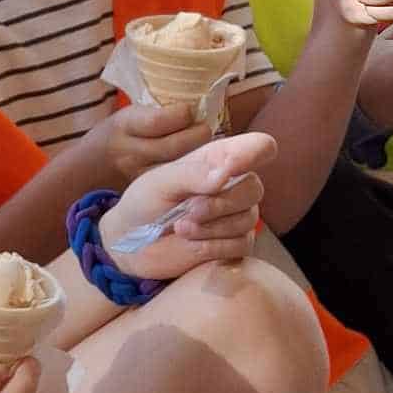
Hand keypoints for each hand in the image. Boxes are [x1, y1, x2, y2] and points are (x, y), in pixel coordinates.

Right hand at [82, 102, 215, 184]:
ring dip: (199, 154)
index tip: (189, 110)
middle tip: (205, 128)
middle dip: (198, 135)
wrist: (87, 170)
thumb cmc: (114, 136)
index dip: (182, 114)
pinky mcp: (147, 191)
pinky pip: (176, 181)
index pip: (159, 121)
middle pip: (174, 146)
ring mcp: (139, 176)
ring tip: (203, 145)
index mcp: (125, 126)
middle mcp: (131, 152)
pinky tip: (197, 163)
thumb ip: (155, 112)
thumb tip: (196, 103)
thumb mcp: (126, 116)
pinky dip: (191, 171)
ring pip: (179, 166)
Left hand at [100, 130, 275, 280]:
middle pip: (254, 188)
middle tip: (188, 210)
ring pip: (247, 219)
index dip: (254, 153)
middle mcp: (234, 184)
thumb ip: (192, 174)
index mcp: (219, 159)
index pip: (259, 147)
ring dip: (211, 226)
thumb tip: (225, 173)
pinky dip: (215, 245)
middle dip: (219, 203)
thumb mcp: (160, 182)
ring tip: (181, 227)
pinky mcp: (235, 243)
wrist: (133, 242)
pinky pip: (242, 243)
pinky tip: (192, 242)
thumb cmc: (145, 202)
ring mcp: (237, 215)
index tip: (228, 169)